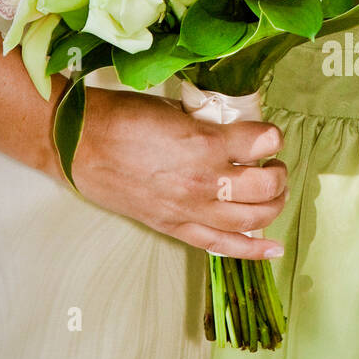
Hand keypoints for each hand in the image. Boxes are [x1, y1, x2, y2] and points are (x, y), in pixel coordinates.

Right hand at [69, 85, 288, 258]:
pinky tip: (274, 249)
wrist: (80, 146)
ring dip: (274, 204)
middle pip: (265, 185)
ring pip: (253, 217)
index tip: (268, 134)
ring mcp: (191, 209)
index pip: (262, 141)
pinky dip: (254, 250)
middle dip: (278, 173)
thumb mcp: (175, 109)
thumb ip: (208, 122)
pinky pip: (223, 245)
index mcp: (205, 142)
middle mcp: (204, 180)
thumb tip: (234, 127)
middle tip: (273, 163)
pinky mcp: (176, 227)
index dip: (271, 135)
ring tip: (274, 192)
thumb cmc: (123, 118)